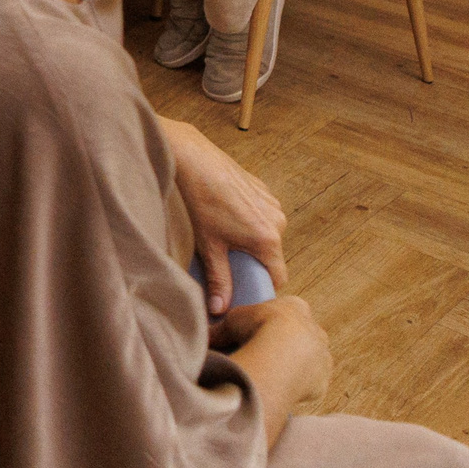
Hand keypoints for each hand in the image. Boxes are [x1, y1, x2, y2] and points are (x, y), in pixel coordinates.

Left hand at [161, 119, 287, 313]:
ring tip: (220, 235)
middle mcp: (277, 221)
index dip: (261, 287)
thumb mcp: (207, 247)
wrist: (191, 158)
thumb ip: (219, 280)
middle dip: (250, 262)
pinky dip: (247, 221)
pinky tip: (223, 215)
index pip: (277, 277)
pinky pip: (260, 215)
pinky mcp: (262, 189)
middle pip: (270, 255)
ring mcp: (272, 203)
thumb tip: (220, 309)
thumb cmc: (198, 201)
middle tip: (224, 261)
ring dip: (248, 240)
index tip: (243, 291)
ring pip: (265, 234)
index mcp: (268, 239)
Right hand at [210, 295, 332, 402]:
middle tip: (262, 354)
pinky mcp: (323, 379)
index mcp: (296, 306)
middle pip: (301, 336)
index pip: (288, 311)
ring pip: (308, 361)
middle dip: (285, 345)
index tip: (257, 332)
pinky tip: (278, 388)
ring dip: (293, 367)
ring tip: (269, 375)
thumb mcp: (232, 321)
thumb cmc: (257, 330)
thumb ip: (222, 329)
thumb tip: (206, 337)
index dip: (272, 322)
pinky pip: (310, 384)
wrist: (279, 356)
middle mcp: (315, 329)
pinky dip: (296, 386)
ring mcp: (322, 355)